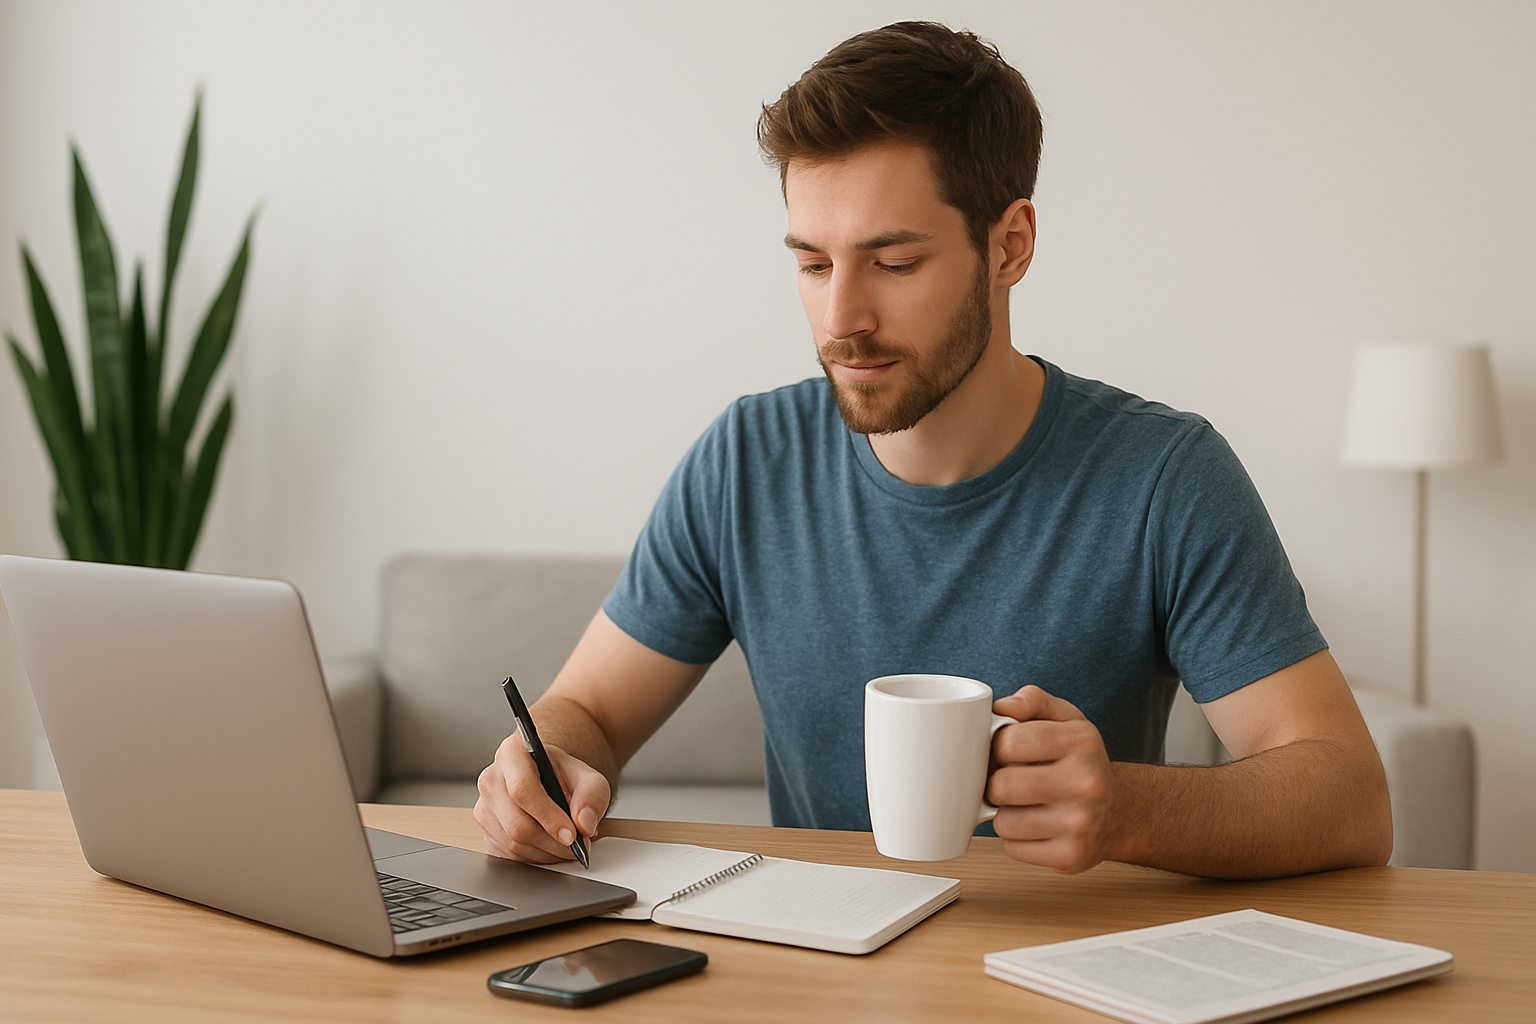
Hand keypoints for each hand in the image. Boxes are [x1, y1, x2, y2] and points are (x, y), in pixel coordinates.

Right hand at [474, 733, 610, 862]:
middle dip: (552, 842)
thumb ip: (592, 796)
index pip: (523, 789)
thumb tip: (584, 824)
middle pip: (516, 823)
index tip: (571, 834)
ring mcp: (483, 808)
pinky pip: (508, 856)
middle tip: (577, 846)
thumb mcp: (588, 778)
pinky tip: (549, 847)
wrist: (549, 781)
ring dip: (546, 853)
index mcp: (513, 754)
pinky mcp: (484, 832)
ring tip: (566, 844)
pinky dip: (535, 858)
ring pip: (513, 844)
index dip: (548, 816)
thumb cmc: (563, 776)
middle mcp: (491, 779)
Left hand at [987, 685, 1117, 873]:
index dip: (998, 747)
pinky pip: (1013, 849)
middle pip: (1000, 786)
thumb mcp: (1066, 720)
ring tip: (1027, 805)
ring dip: (1006, 814)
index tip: (1008, 751)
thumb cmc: (1082, 762)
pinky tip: (1038, 827)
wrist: (1120, 812)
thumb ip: (1032, 701)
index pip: (1006, 742)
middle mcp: (1087, 783)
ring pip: (1003, 822)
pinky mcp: (1072, 856)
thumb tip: (1002, 707)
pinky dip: (1017, 840)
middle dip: (998, 784)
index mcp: (1081, 741)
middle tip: (1013, 781)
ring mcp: (1081, 824)